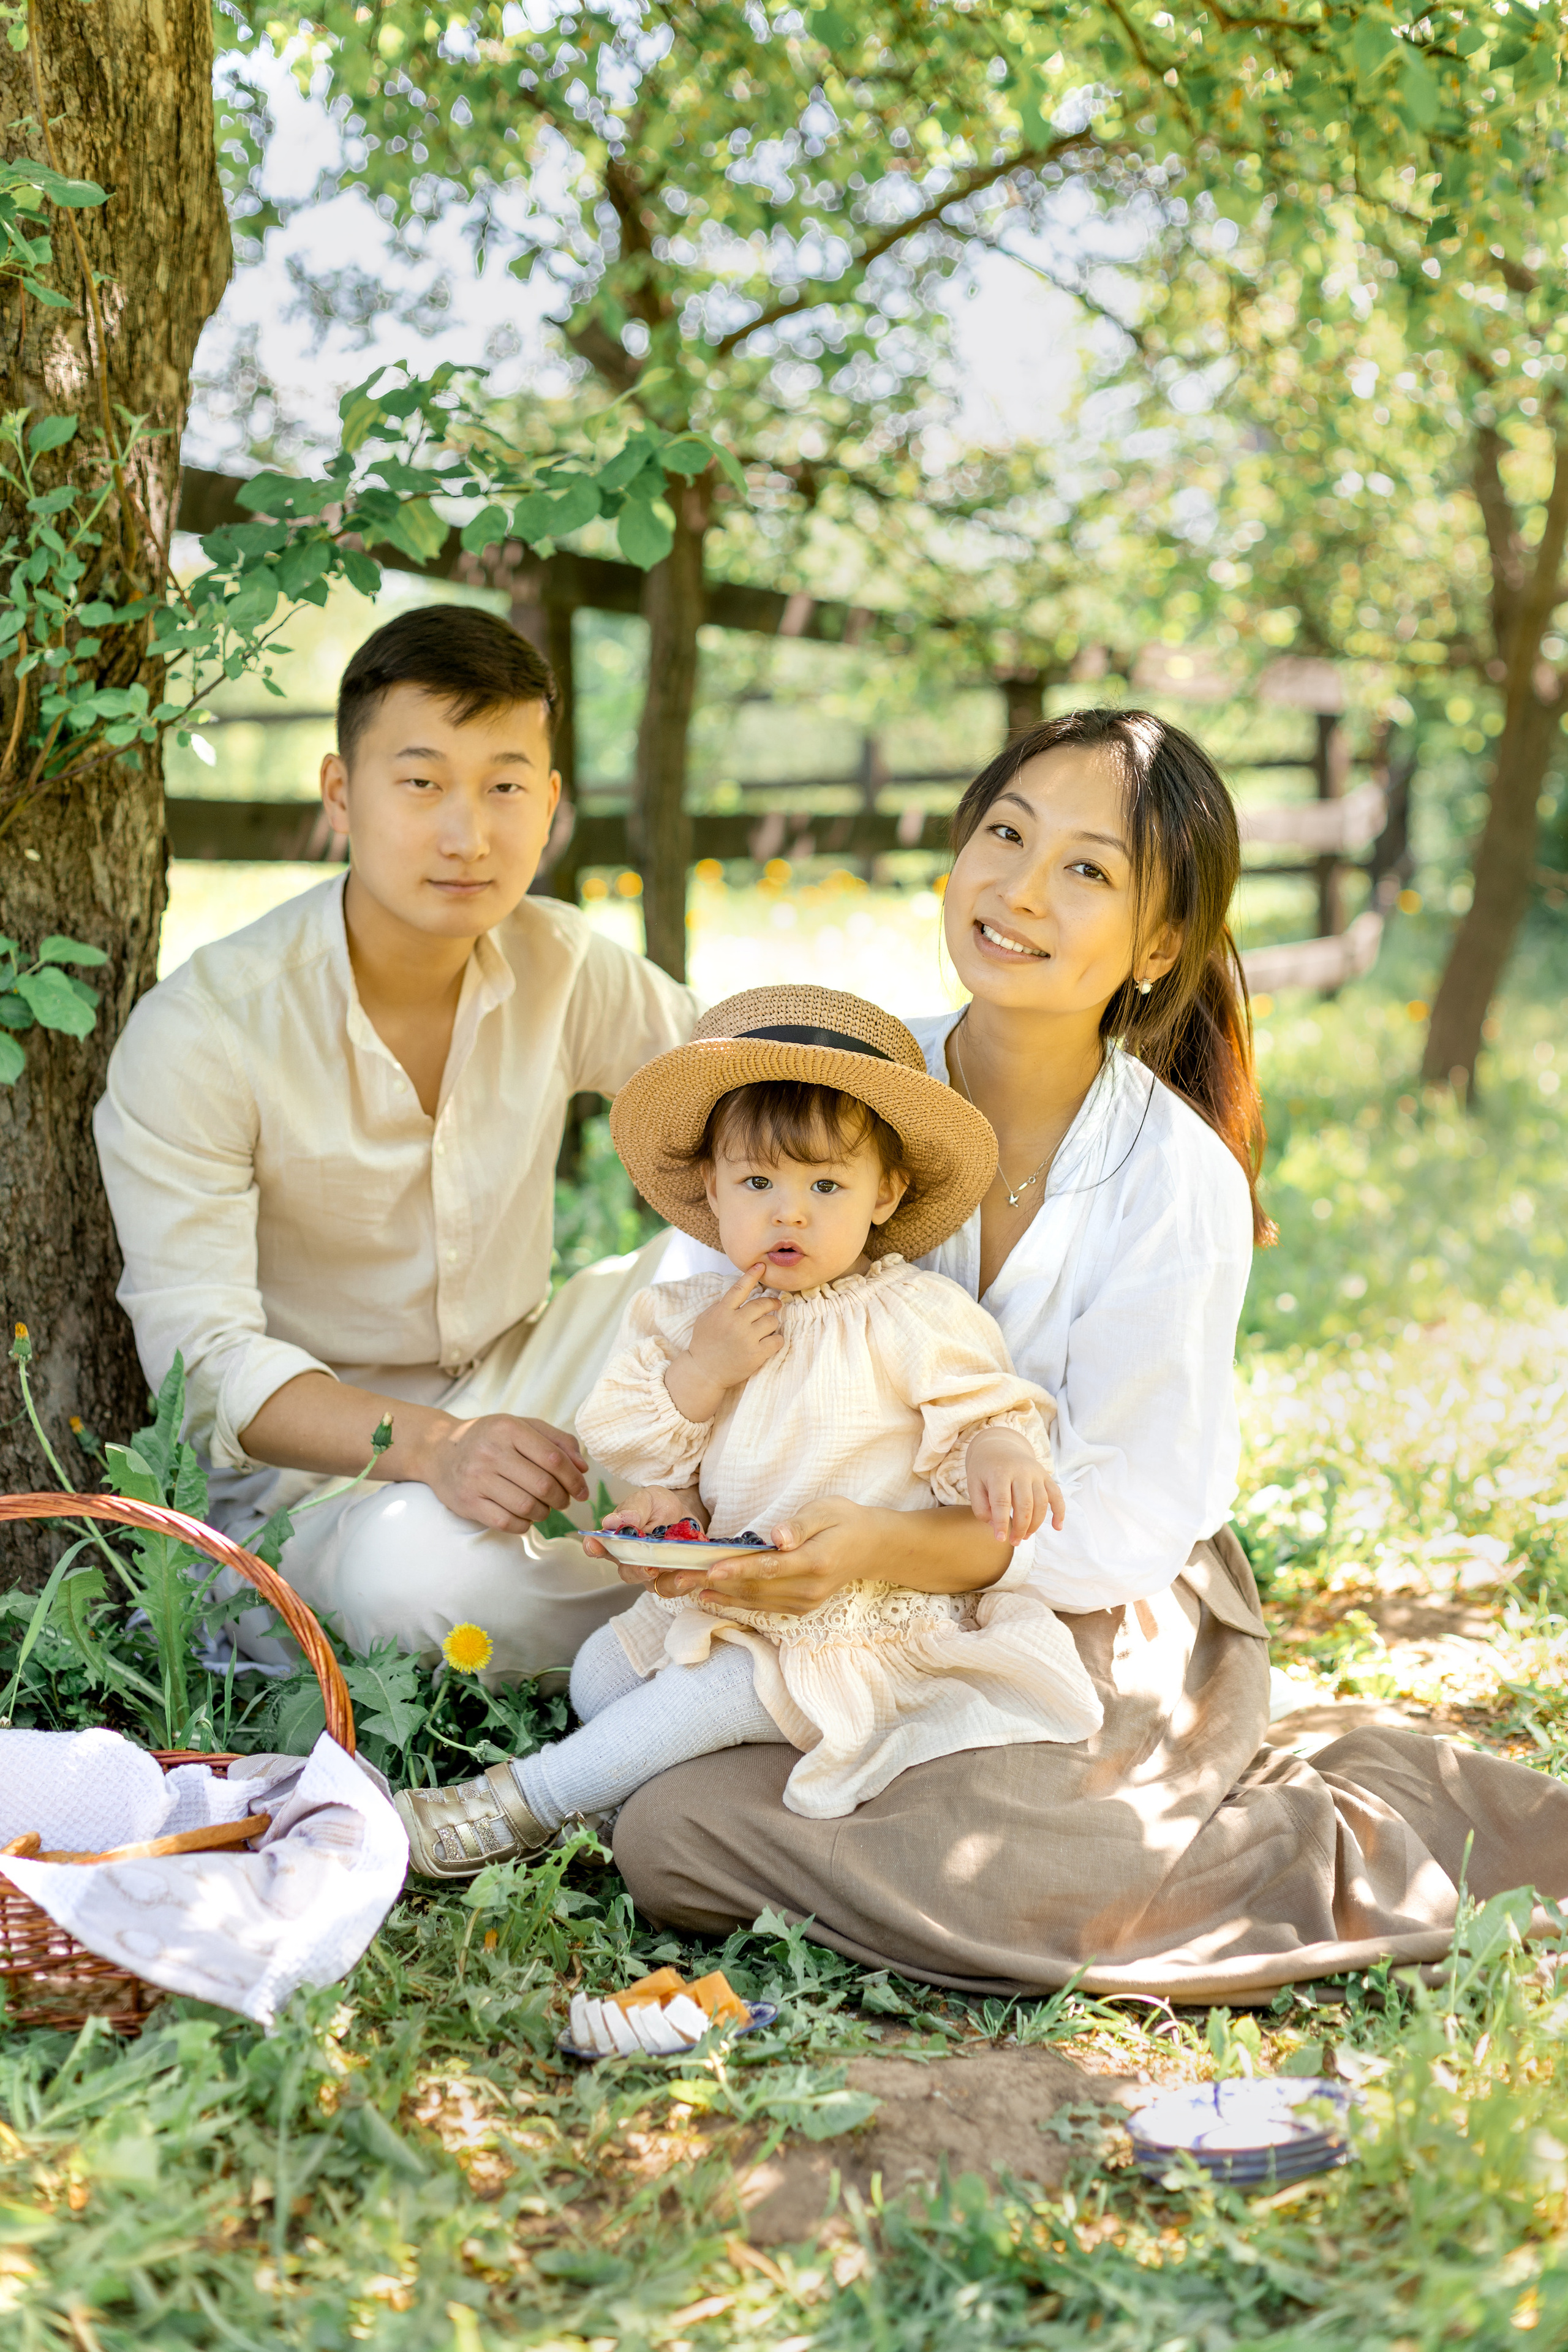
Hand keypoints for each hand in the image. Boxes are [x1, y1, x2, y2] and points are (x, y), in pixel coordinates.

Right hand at [413, 1413, 587, 1532]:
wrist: (439, 1450)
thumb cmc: (490, 1439)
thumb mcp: (521, 1427)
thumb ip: (557, 1441)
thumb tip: (583, 1468)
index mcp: (508, 1429)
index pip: (554, 1458)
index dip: (574, 1479)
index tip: (582, 1490)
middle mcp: (491, 1452)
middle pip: (543, 1485)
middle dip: (562, 1498)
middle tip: (564, 1500)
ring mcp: (477, 1479)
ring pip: (527, 1506)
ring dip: (544, 1513)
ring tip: (544, 1508)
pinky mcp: (468, 1503)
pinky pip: (507, 1523)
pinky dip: (525, 1525)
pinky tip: (526, 1517)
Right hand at [584, 1486, 707, 1583]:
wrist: (686, 1513)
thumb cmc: (660, 1506)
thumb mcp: (649, 1499)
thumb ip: (634, 1509)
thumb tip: (612, 1521)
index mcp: (618, 1539)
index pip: (599, 1547)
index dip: (594, 1548)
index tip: (594, 1544)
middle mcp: (631, 1560)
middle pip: (626, 1572)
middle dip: (635, 1569)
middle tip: (646, 1565)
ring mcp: (651, 1573)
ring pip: (649, 1584)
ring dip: (662, 1581)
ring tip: (673, 1572)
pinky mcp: (671, 1579)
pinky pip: (673, 1588)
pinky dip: (680, 1583)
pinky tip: (686, 1574)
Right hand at [663, 1263, 782, 1422]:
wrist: (704, 1372)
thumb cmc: (705, 1343)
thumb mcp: (706, 1318)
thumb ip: (722, 1305)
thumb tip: (740, 1292)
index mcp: (722, 1312)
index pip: (739, 1289)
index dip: (751, 1275)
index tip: (761, 1265)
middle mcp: (735, 1323)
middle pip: (762, 1304)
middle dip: (772, 1303)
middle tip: (776, 1304)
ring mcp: (747, 1339)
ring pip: (772, 1321)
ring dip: (772, 1323)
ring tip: (767, 1328)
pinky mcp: (756, 1355)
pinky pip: (777, 1340)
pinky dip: (777, 1339)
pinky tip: (771, 1341)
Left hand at [687, 1496, 880, 1614]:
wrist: (871, 1548)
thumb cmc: (845, 1521)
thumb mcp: (827, 1510)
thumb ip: (800, 1524)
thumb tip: (777, 1536)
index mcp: (817, 1561)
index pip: (771, 1568)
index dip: (739, 1570)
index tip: (711, 1568)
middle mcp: (809, 1589)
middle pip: (756, 1588)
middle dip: (715, 1583)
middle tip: (680, 1577)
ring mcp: (805, 1602)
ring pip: (755, 1601)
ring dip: (719, 1594)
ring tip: (685, 1587)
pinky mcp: (800, 1608)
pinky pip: (762, 1607)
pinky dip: (734, 1601)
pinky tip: (711, 1595)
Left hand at [965, 1427, 1063, 1545]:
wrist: (999, 1445)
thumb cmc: (984, 1469)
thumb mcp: (973, 1484)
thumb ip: (981, 1507)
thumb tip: (996, 1526)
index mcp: (999, 1472)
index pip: (1002, 1501)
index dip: (1001, 1522)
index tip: (1000, 1539)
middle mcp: (1020, 1471)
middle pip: (1024, 1504)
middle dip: (1020, 1527)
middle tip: (1014, 1542)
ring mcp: (1035, 1473)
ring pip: (1041, 1503)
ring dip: (1035, 1524)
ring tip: (1024, 1537)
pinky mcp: (1046, 1476)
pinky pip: (1057, 1495)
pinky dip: (1060, 1512)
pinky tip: (1057, 1527)